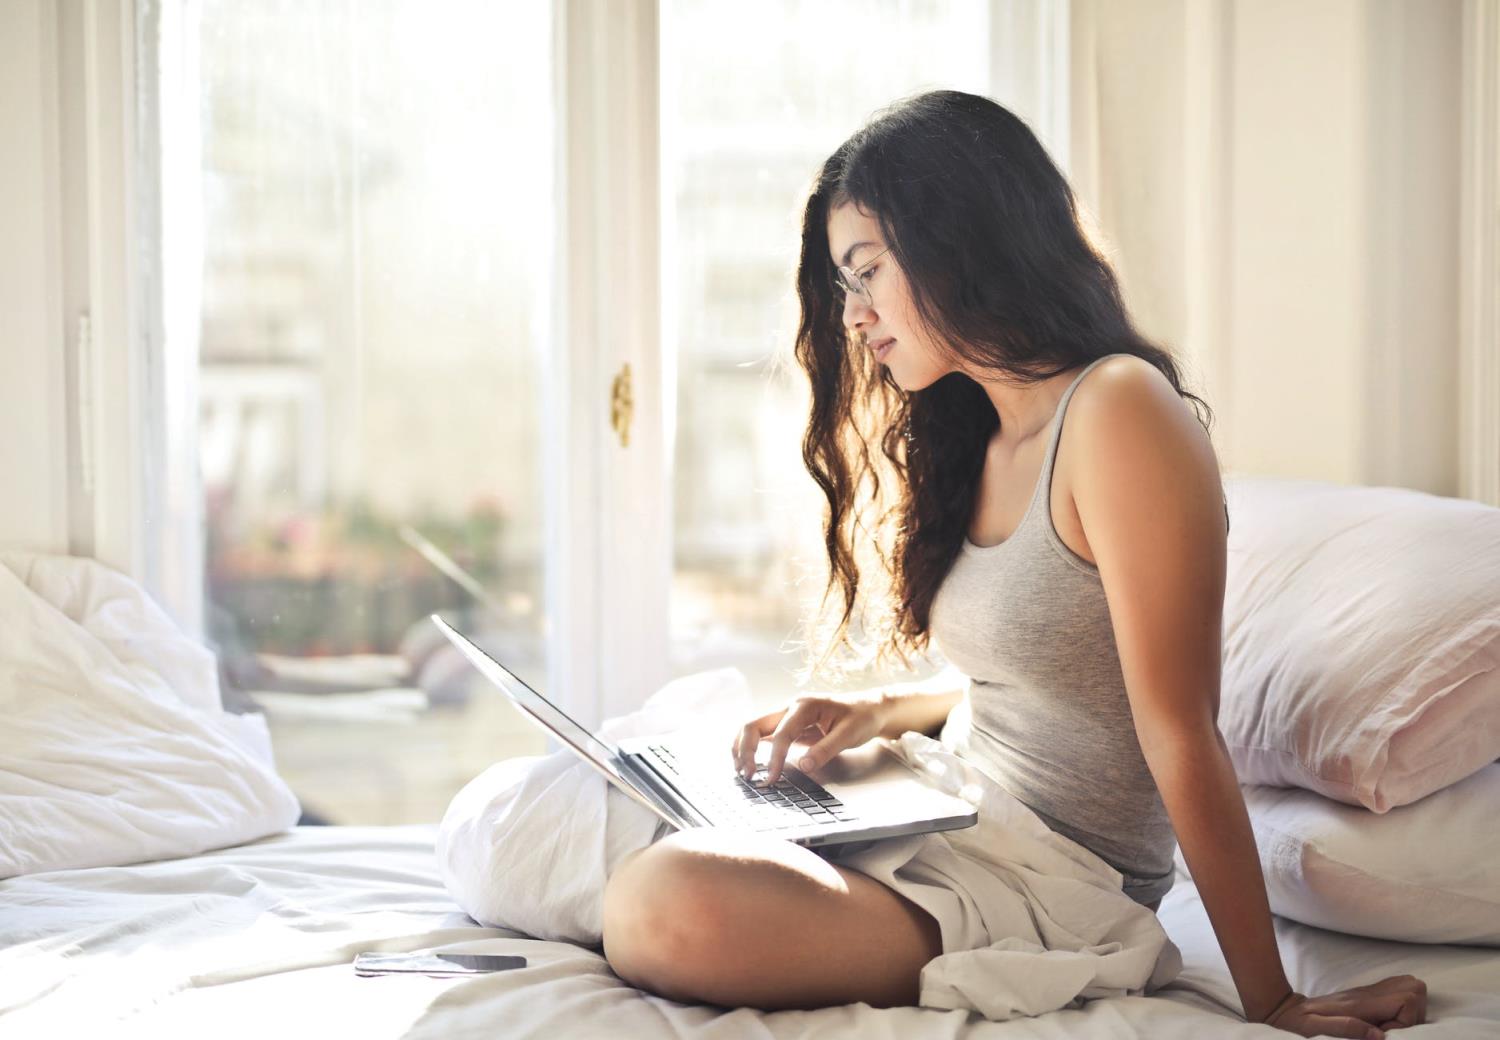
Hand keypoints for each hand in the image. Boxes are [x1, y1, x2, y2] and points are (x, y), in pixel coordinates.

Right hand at [731, 691, 887, 783]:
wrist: (870, 708)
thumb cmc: (861, 718)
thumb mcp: (849, 735)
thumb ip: (825, 750)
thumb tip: (803, 766)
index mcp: (804, 706)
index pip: (781, 734)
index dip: (773, 758)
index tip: (770, 779)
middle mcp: (790, 707)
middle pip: (754, 724)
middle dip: (745, 749)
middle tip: (747, 775)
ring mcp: (787, 716)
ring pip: (753, 728)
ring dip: (743, 747)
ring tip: (742, 770)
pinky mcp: (788, 726)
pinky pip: (763, 735)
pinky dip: (752, 748)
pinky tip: (751, 763)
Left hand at [1261, 975, 1427, 1038]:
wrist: (1288, 1010)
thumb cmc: (1301, 1023)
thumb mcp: (1317, 1028)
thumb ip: (1346, 1028)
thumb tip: (1379, 1034)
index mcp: (1361, 1002)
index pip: (1407, 999)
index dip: (1407, 1021)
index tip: (1386, 1034)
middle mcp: (1370, 994)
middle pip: (1415, 989)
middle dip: (1414, 1015)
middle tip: (1391, 1031)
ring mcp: (1371, 994)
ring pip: (1411, 990)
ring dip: (1410, 1013)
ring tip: (1388, 1028)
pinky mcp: (1370, 998)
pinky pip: (1399, 993)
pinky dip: (1403, 1009)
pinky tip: (1386, 1023)